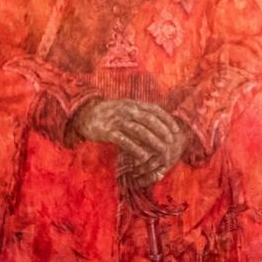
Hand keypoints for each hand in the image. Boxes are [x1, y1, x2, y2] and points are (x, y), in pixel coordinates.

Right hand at [72, 99, 190, 187]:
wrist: (85, 114)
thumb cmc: (110, 113)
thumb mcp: (126, 108)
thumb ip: (141, 113)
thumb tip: (160, 121)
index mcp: (133, 104)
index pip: (155, 110)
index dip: (167, 120)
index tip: (176, 130)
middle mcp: (127, 111)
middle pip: (149, 119)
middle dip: (162, 131)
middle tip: (172, 142)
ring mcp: (117, 120)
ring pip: (138, 130)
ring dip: (152, 140)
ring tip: (162, 151)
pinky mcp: (107, 132)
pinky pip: (124, 140)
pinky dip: (135, 148)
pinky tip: (144, 157)